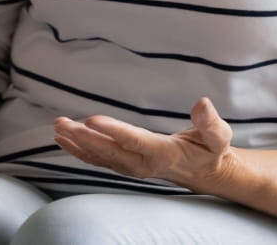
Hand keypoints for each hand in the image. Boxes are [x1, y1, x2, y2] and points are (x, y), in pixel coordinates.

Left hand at [52, 97, 234, 188]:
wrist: (205, 173)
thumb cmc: (211, 150)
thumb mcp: (218, 136)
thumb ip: (210, 123)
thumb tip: (201, 104)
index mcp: (164, 153)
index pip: (134, 141)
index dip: (113, 131)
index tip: (91, 119)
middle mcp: (144, 164)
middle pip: (110, 151)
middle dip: (84, 138)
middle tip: (63, 123)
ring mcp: (132, 167)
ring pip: (100, 157)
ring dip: (76, 143)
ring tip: (57, 127)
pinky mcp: (125, 165)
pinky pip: (98, 160)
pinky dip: (79, 151)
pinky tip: (62, 139)